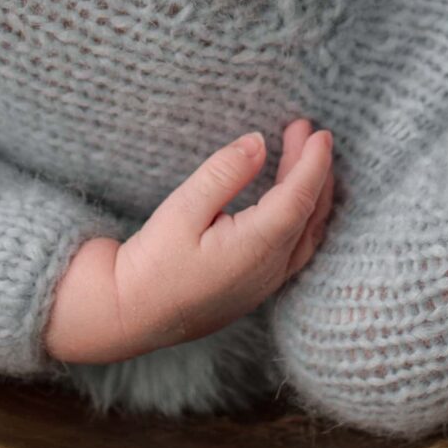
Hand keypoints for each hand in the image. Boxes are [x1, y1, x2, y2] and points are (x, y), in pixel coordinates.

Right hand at [63, 119, 336, 359]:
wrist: (128, 315)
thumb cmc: (151, 264)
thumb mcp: (182, 209)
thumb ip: (224, 173)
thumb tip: (258, 142)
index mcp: (256, 247)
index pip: (298, 198)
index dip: (312, 162)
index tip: (319, 131)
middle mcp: (270, 270)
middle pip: (308, 213)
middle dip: (314, 171)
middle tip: (309, 132)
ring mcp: (265, 285)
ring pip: (307, 234)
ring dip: (313, 195)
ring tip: (307, 160)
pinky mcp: (255, 291)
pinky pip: (297, 250)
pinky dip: (304, 219)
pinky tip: (295, 204)